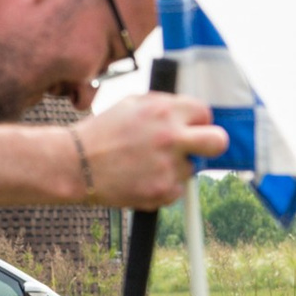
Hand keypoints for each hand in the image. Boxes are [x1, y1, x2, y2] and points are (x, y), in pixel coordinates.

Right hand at [71, 89, 227, 207]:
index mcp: (165, 111)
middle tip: (198, 147)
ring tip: (148, 165)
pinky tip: (141, 179)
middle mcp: (171, 138)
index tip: (191, 127)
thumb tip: (191, 112)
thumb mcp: (132, 104)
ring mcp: (168, 167)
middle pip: (219, 141)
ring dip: (177, 168)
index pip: (205, 112)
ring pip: (192, 169)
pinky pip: (177, 190)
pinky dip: (163, 186)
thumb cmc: (102, 132)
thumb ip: (164, 105)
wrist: (76, 164)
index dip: (198, 120)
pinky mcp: (162, 192)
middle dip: (213, 143)